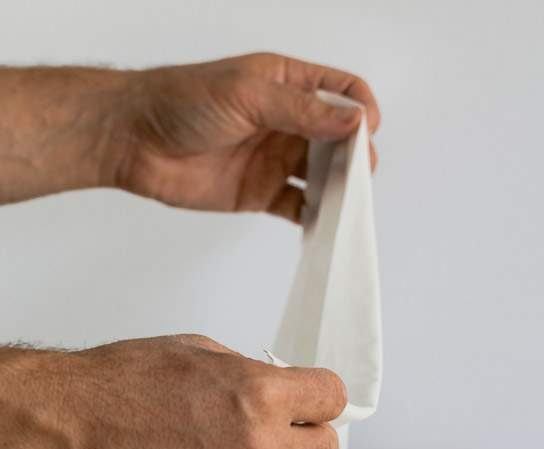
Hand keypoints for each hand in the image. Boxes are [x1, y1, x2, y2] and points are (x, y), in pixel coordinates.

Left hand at [0, 54, 379, 214]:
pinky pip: (298, 207)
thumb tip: (353, 120)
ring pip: (323, 176)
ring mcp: (274, 158)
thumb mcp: (248, 95)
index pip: (342, 90)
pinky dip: (315, 217)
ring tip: (346, 205)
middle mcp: (286, 121)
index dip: (362, 109)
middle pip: (339, 138)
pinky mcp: (260, 193)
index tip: (366, 133)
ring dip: (340, 190)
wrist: (133, 139)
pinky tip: (324, 225)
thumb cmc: (180, 101)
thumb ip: (303, 111)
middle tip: (359, 177)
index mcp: (286, 84)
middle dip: (355, 156)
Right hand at [0, 336, 345, 448]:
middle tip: (285, 431)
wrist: (64, 429)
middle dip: (309, 436)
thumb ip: (251, 375)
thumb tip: (285, 393)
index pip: (333, 398)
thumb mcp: (197, 352)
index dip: (321, 396)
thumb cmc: (121, 383)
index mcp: (257, 396)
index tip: (311, 400)